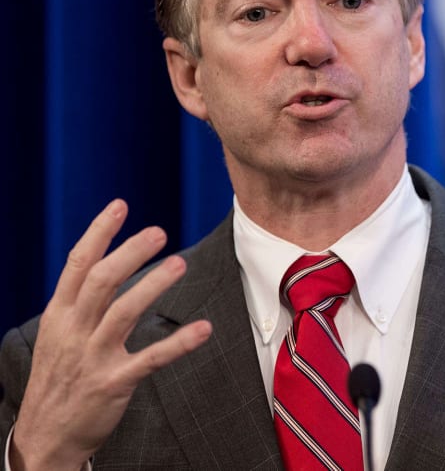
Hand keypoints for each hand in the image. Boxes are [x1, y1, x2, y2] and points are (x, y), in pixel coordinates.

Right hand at [10, 200, 211, 470]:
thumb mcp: (58, 336)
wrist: (43, 436)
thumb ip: (82, 303)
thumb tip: (109, 264)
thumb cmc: (58, 379)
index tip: (121, 206)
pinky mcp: (113, 383)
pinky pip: (150, 359)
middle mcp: (73, 331)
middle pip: (101, 282)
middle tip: (159, 231)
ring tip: (179, 264)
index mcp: (59, 315)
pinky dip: (178, 344)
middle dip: (129, 253)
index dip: (99, 233)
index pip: (77, 265)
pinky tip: (203, 329)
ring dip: (152, 285)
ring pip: (122, 313)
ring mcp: (92, 358)